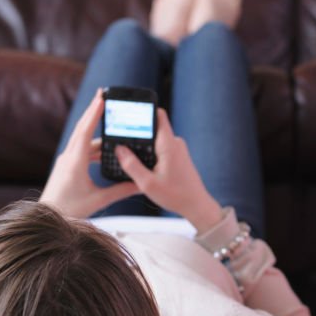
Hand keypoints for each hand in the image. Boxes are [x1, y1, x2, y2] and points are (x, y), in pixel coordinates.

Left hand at [39, 89, 139, 217]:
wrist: (48, 217)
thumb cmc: (70, 210)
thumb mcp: (99, 200)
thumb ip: (121, 191)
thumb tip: (140, 184)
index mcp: (76, 162)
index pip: (86, 131)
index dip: (94, 113)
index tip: (101, 97)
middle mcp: (69, 157)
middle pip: (82, 128)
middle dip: (93, 110)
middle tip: (102, 94)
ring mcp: (67, 160)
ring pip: (82, 138)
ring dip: (94, 127)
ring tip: (108, 117)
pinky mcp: (67, 166)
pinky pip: (81, 148)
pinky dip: (93, 143)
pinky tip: (104, 148)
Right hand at [113, 108, 222, 232]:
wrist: (196, 205)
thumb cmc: (175, 195)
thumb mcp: (147, 183)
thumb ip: (131, 164)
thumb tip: (119, 149)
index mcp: (169, 144)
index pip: (157, 115)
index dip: (143, 110)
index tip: (128, 111)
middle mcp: (175, 142)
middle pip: (153, 127)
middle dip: (137, 132)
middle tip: (120, 140)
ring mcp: (177, 149)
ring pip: (155, 139)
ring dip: (143, 145)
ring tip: (128, 154)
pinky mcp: (178, 156)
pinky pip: (161, 147)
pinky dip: (150, 153)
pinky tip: (141, 164)